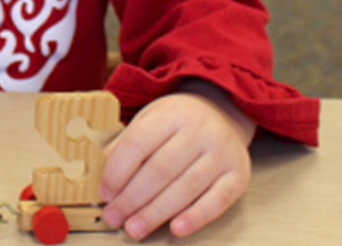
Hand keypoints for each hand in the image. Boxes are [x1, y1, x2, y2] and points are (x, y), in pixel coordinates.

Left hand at [99, 84, 255, 239]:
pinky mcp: (239, 174)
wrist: (223, 112)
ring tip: (135, 228)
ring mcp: (222, 152)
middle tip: (115, 217)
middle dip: (132, 199)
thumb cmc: (178, 122)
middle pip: (160, 170)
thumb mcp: (149, 121)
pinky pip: (217, 200)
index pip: (138, 144)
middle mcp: (199, 131)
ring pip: (185, 188)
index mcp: (171, 114)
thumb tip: (102, 177)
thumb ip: (125, 146)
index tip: (104, 193)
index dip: (117, 171)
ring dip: (156, 213)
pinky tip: (176, 229)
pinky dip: (196, 217)